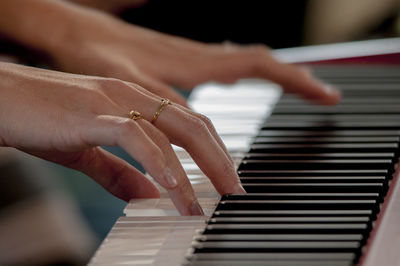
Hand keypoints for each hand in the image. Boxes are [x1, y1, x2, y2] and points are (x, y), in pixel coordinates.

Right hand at [0, 62, 243, 214]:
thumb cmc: (40, 120)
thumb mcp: (88, 151)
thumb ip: (119, 172)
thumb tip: (149, 195)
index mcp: (134, 101)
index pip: (189, 123)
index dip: (213, 150)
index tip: (226, 180)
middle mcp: (131, 96)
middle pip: (193, 125)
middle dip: (219, 160)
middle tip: (235, 192)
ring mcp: (112, 101)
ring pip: (170, 132)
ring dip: (194, 170)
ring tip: (206, 203)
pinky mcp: (91, 113)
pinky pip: (135, 136)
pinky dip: (157, 162)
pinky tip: (172, 187)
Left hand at [44, 2, 339, 106]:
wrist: (67, 29)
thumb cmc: (92, 54)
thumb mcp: (126, 86)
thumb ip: (160, 111)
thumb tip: (190, 141)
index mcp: (193, 62)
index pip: (258, 67)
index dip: (294, 81)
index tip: (324, 94)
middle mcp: (198, 55)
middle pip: (261, 63)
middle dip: (296, 79)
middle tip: (324, 95)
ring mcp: (190, 55)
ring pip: (244, 61)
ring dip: (276, 75)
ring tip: (301, 89)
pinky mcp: (177, 58)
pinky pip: (223, 62)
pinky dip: (246, 72)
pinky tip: (244, 81)